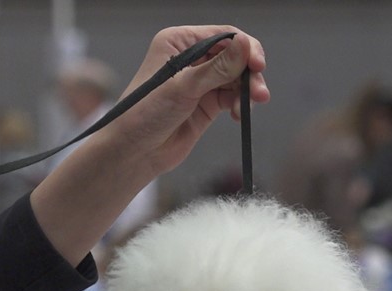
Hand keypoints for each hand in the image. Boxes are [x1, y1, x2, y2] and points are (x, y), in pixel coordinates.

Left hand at [111, 25, 269, 175]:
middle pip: (234, 57)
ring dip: (246, 91)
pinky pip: (231, 96)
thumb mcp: (182, 87)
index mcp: (178, 42)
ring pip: (235, 78)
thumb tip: (245, 44)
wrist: (132, 152)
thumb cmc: (144, 114)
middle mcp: (190, 58)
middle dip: (249, 74)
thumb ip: (217, 68)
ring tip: (246, 108)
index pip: (223, 36)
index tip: (258, 65)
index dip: (245, 48)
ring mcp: (199, 81)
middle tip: (259, 94)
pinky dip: (238, 104)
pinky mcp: (205, 103)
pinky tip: (237, 114)